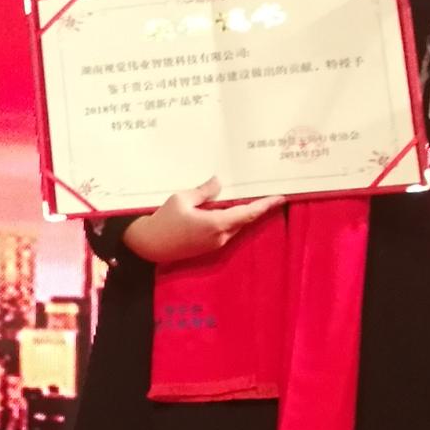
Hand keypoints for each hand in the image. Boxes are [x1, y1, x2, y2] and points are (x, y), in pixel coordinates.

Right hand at [122, 178, 283, 265]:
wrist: (148, 246)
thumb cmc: (163, 221)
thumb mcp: (181, 199)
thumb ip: (204, 191)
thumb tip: (219, 182)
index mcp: (216, 224)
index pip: (248, 214)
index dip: (265, 206)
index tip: (280, 198)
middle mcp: (220, 236)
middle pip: (244, 220)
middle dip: (255, 208)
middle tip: (266, 194)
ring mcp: (215, 244)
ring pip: (235, 226)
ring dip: (241, 214)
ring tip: (245, 199)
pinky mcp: (208, 247)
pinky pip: (225, 231)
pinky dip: (230, 220)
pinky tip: (226, 210)